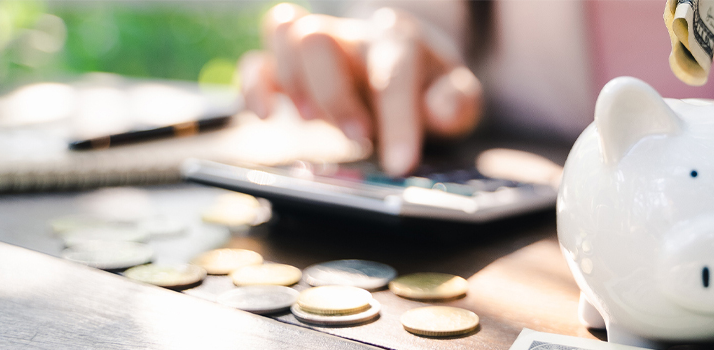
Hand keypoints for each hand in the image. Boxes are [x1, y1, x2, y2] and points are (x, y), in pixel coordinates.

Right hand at [240, 3, 482, 175]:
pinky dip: (253, 87)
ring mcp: (317, 47)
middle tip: (357, 139)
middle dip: (333, 96)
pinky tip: (267, 116)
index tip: (399, 165)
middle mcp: (352, 36)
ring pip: (285, 35)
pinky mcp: (288, 68)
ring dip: (293, 83)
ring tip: (314, 123)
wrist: (407, 69)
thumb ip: (457, 102)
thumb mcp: (459, 99)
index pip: (394, 72)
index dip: (397, 120)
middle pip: (319, 41)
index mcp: (399, 41)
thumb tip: (439, 108)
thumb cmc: (430, 89)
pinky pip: (256, 62)